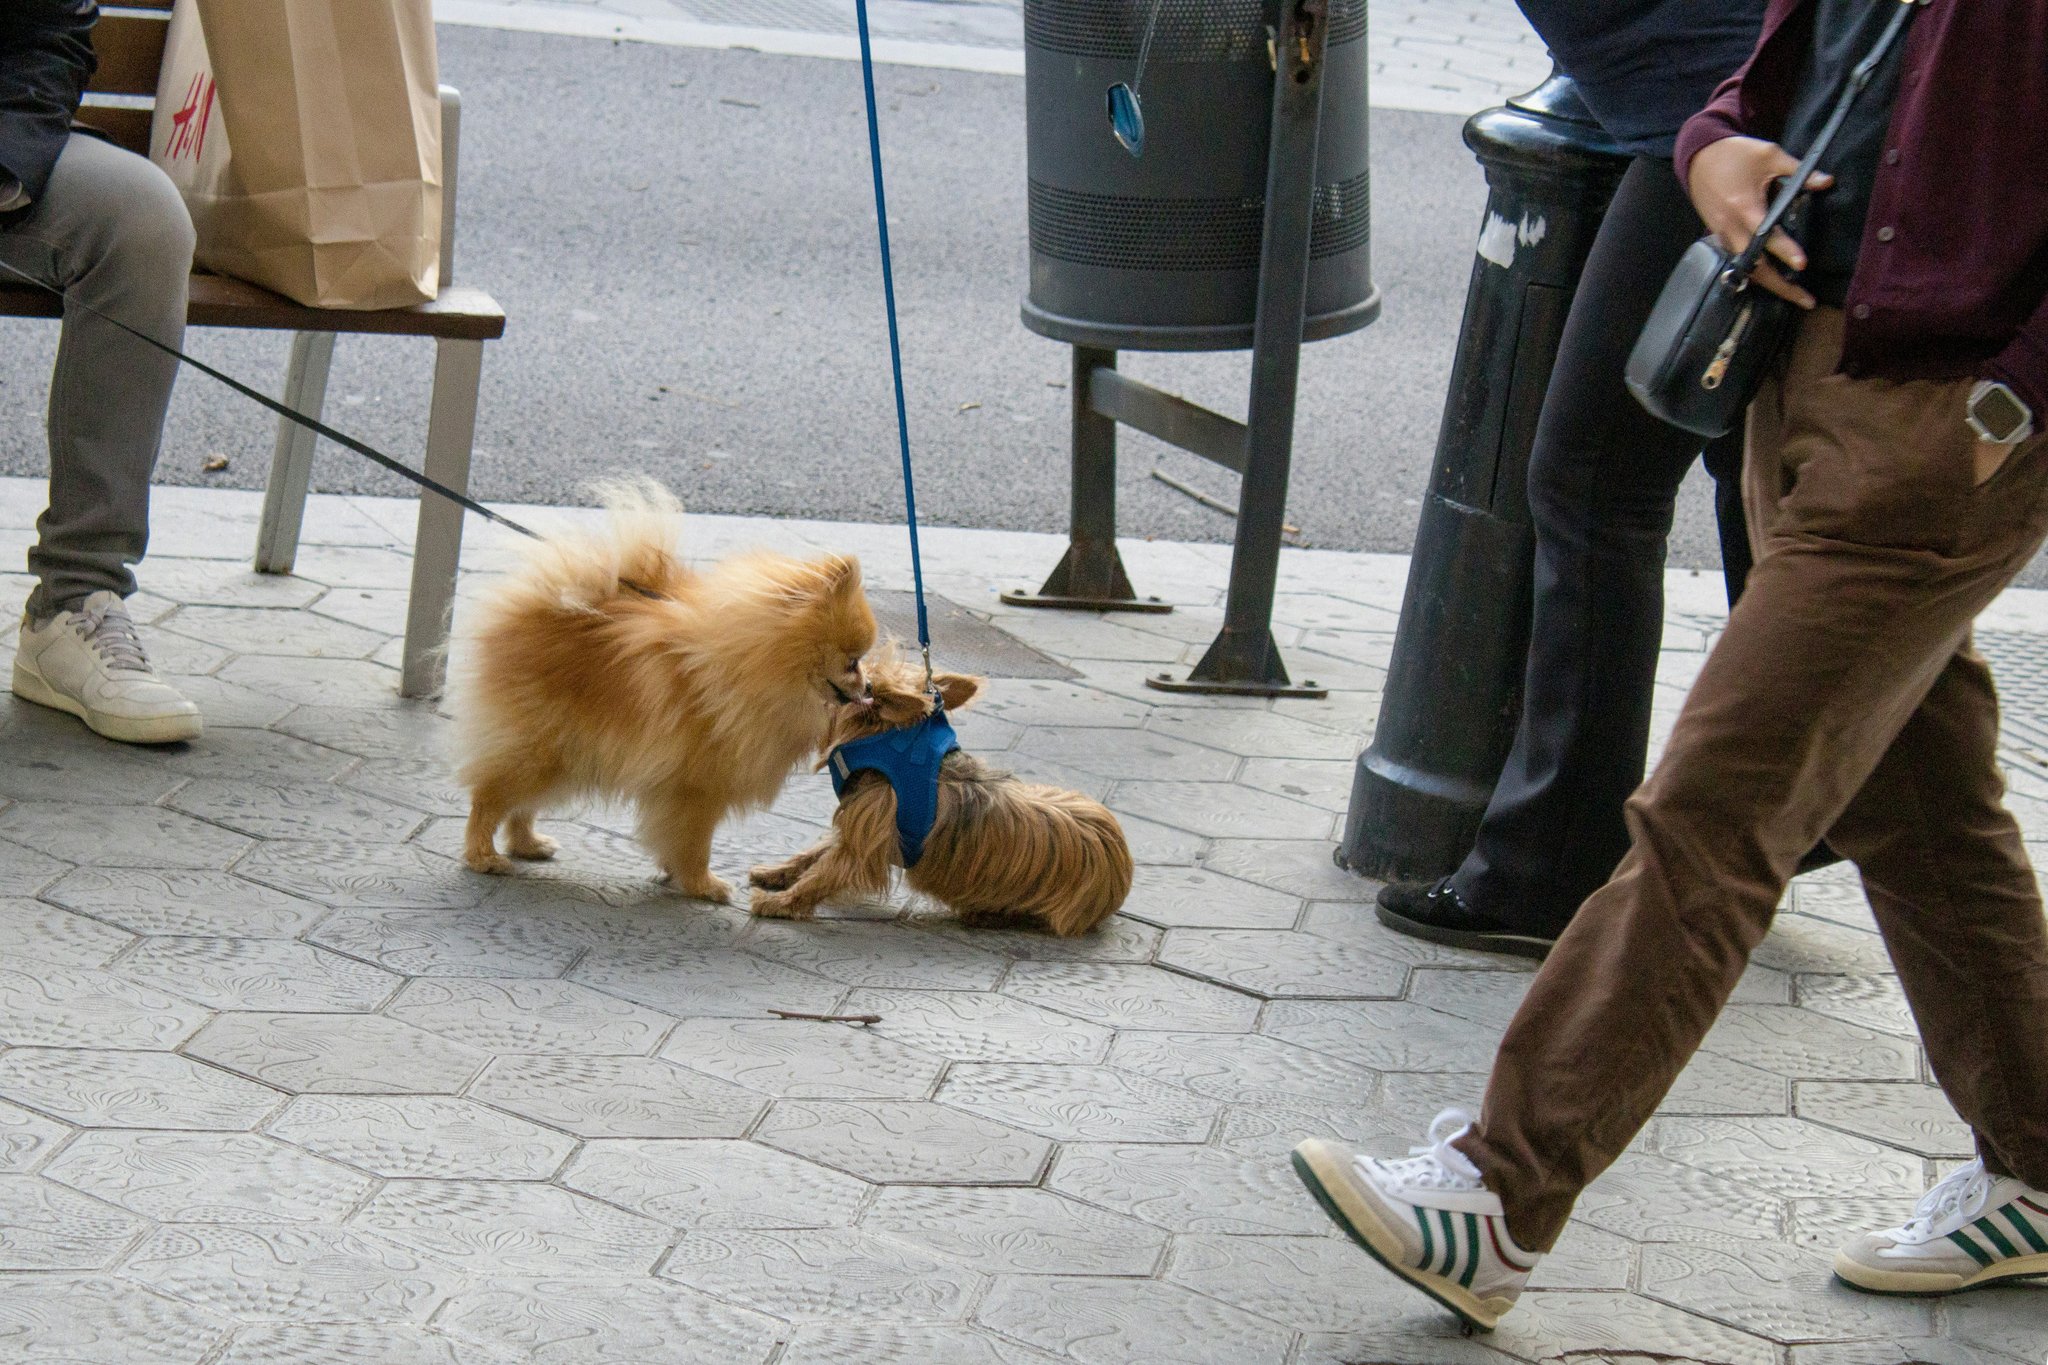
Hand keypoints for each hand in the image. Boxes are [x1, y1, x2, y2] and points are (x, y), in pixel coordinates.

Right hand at [1686, 136, 1833, 308]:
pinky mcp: (1720, 236)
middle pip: (1755, 267)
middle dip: (1779, 287)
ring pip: (1746, 269)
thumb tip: (1827, 182)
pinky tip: (1773, 278)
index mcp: (1744, 207)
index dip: (1785, 251)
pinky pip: (1739, 260)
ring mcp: (1723, 234)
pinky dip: (1755, 272)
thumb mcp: (1770, 155)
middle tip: (1805, 299)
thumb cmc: (1735, 154)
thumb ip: (1799, 171)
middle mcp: (1731, 227)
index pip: (1767, 235)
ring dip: (1769, 284)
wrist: (1698, 157)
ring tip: (1793, 294)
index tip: (1802, 265)